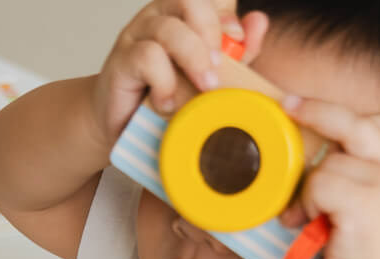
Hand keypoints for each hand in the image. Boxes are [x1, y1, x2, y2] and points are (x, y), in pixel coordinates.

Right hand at [89, 1, 268, 148]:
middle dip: (210, 31)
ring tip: (204, 87)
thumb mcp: (206, 76)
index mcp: (184, 14)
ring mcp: (137, 35)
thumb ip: (236, 53)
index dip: (223, 12)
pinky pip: (147, 57)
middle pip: (189, 0)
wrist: (122, 125)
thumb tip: (258, 22)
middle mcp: (160, 16)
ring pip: (168, 29)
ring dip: (193, 57)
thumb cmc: (166, 97)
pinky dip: (163, 82)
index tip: (238, 36)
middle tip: (219, 67)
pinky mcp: (121, 61)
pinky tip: (167, 103)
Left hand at [280, 98, 379, 258]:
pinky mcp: (366, 199)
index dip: (352, 116)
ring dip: (309, 191)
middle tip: (287, 106)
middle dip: (317, 110)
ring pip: (329, 162)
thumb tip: (322, 158)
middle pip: (356, 122)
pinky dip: (306, 204)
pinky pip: (319, 184)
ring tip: (308, 220)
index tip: (317, 110)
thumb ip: (368, 179)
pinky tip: (309, 226)